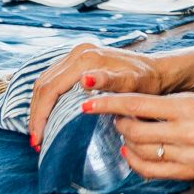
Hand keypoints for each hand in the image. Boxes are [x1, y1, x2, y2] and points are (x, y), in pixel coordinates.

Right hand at [28, 41, 162, 149]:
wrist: (157, 70)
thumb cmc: (147, 81)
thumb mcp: (132, 83)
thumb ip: (109, 81)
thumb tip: (86, 80)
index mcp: (86, 58)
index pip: (50, 88)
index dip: (41, 115)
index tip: (39, 139)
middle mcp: (78, 52)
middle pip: (43, 85)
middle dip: (36, 114)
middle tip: (37, 141)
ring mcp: (76, 54)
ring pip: (45, 82)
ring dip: (38, 107)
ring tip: (40, 133)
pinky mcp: (78, 60)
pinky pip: (53, 80)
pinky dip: (46, 99)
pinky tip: (49, 116)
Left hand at [87, 91, 193, 181]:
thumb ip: (166, 105)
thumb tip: (131, 108)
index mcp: (188, 108)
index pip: (138, 104)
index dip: (110, 104)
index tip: (89, 103)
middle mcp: (187, 134)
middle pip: (135, 131)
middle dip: (119, 123)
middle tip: (115, 116)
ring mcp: (189, 157)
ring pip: (141, 152)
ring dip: (127, 141)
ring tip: (126, 132)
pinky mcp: (192, 172)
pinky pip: (153, 171)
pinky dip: (137, 162)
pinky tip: (132, 152)